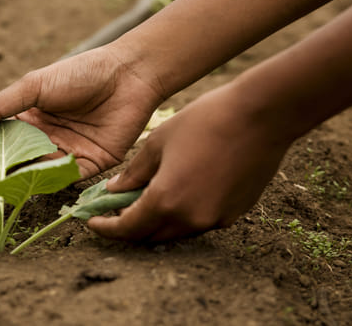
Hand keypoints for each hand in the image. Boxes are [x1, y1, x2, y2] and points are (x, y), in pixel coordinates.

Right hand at [0, 46, 164, 177]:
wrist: (128, 74)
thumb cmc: (80, 73)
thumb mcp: (33, 86)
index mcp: (31, 119)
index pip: (1, 142)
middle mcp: (48, 138)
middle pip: (19, 162)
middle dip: (2, 172)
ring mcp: (69, 152)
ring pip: (41, 173)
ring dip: (25, 179)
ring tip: (6, 184)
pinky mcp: (93, 163)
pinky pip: (69, 178)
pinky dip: (54, 181)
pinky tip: (39, 182)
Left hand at [87, 82, 292, 240]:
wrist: (260, 116)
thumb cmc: (206, 120)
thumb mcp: (158, 142)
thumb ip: (134, 172)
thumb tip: (113, 190)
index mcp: (167, 200)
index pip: (128, 229)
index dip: (106, 228)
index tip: (92, 222)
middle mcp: (191, 219)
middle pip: (151, 236)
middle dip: (129, 228)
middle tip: (114, 212)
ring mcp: (216, 219)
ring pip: (176, 231)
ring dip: (157, 222)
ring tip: (145, 199)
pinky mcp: (235, 214)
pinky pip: (200, 221)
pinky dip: (183, 214)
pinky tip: (179, 192)